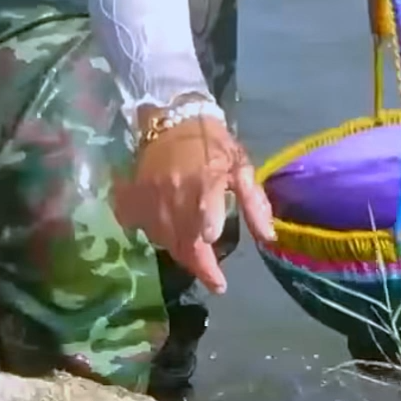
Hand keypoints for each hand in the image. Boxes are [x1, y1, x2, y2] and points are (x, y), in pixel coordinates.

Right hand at [112, 108, 274, 294]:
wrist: (171, 119)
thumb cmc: (213, 143)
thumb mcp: (241, 167)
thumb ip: (254, 204)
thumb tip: (268, 238)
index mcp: (205, 185)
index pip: (205, 229)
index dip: (208, 260)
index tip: (218, 282)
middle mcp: (173, 195)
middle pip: (183, 245)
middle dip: (198, 265)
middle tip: (212, 277)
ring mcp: (149, 198)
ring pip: (163, 241)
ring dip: (180, 251)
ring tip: (195, 252)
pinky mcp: (132, 198)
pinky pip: (141, 229)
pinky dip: (156, 235)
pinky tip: (167, 230)